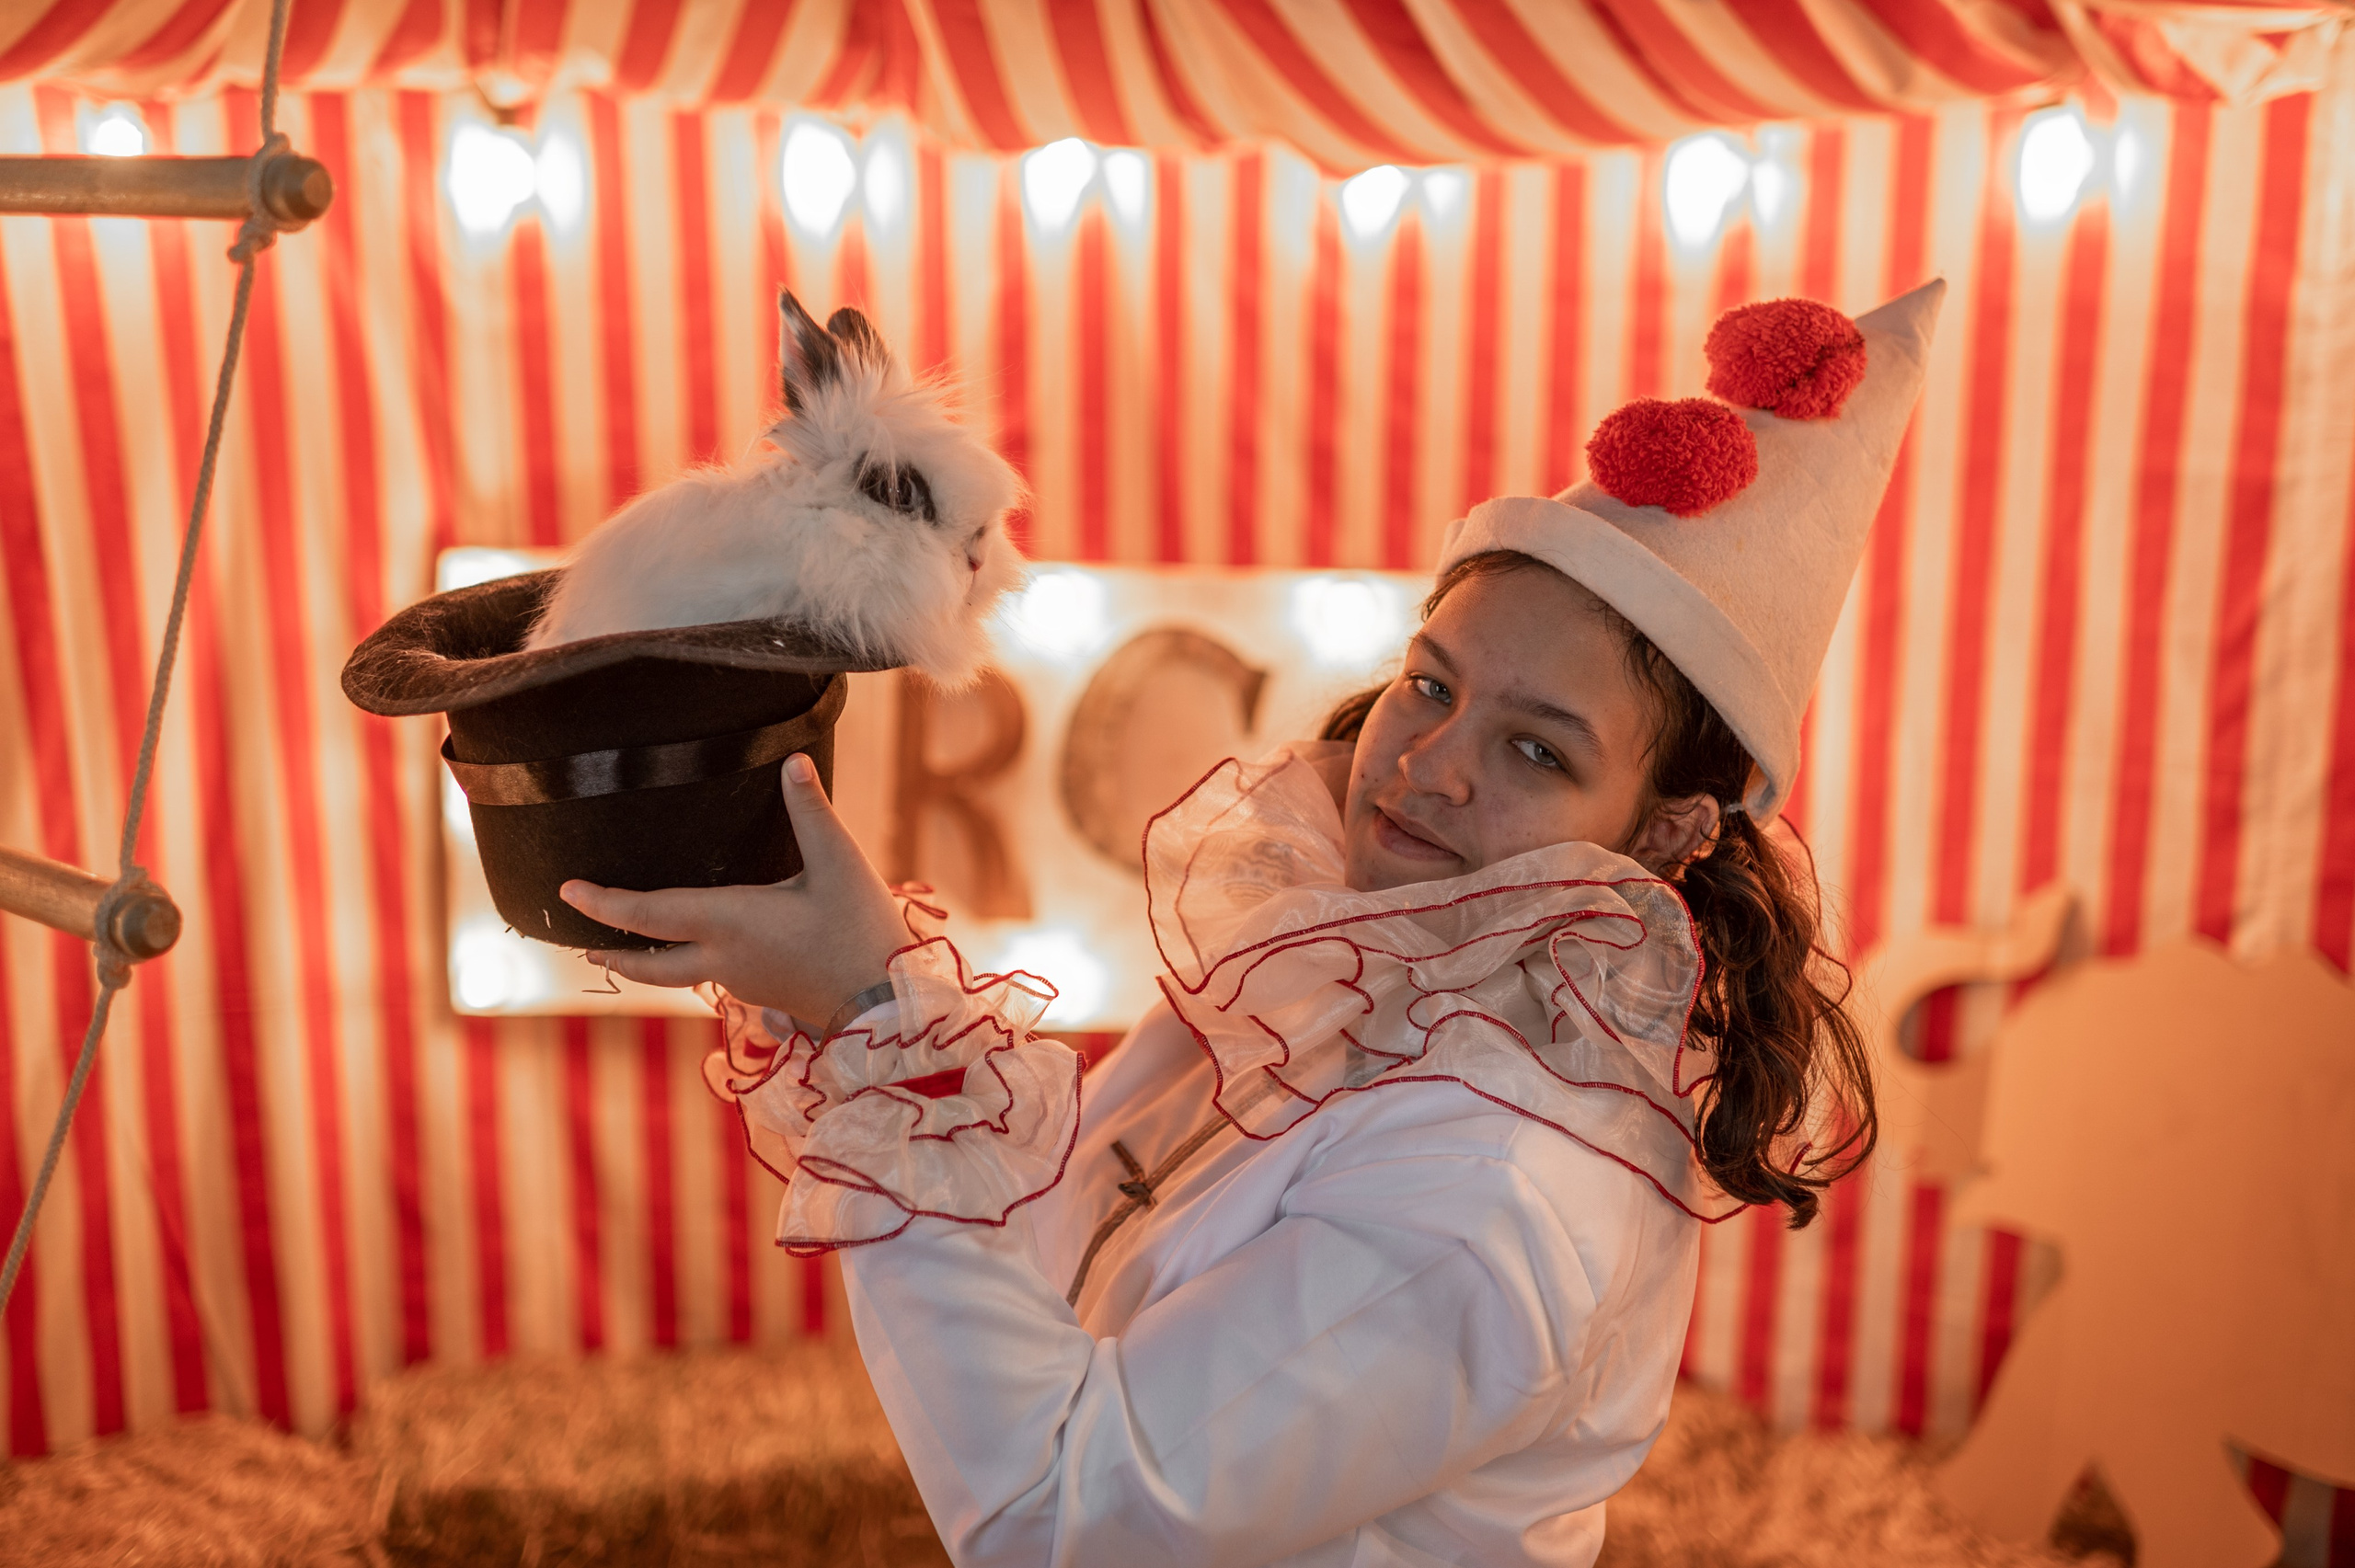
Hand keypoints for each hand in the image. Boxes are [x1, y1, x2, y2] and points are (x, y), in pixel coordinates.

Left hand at [560, 753, 908, 1023]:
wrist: (890, 1008)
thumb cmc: (863, 932)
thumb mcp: (840, 864)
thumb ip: (811, 812)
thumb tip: (792, 762)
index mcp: (730, 922)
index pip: (647, 914)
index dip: (602, 902)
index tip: (566, 891)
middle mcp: (722, 958)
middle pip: (646, 964)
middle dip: (610, 948)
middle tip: (582, 938)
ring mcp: (741, 982)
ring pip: (675, 974)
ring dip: (645, 958)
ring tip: (627, 942)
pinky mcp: (763, 993)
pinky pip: (708, 976)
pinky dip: (685, 961)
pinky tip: (702, 948)